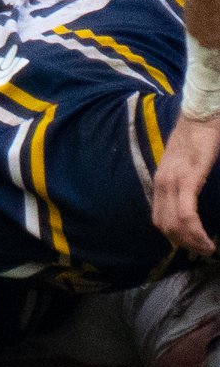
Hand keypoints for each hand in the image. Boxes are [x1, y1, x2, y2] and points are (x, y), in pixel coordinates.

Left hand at [153, 110, 219, 254]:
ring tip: (207, 249)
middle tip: (202, 252)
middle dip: (183, 244)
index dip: (174, 237)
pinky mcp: (187, 178)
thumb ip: (185, 183)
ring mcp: (173, 182)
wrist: (202, 115)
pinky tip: (206, 239)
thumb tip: (189, 200)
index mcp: (161, 183)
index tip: (191, 245)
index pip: (160, 219)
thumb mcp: (186, 165)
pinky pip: (186, 212)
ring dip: (191, 241)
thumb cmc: (200, 138)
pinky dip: (195, 230)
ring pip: (175, 224)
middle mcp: (162, 184)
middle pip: (165, 226)